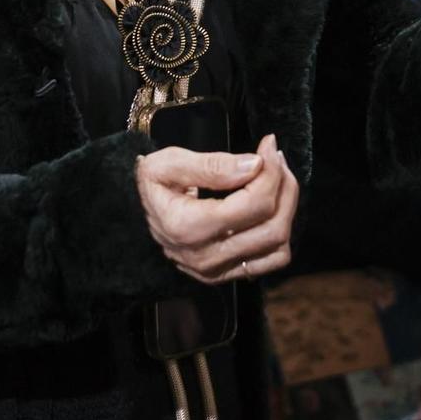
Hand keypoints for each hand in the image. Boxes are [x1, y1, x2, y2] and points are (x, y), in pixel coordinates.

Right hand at [136, 132, 299, 285]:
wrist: (133, 215)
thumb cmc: (153, 184)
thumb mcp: (169, 163)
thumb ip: (212, 164)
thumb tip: (255, 165)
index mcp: (188, 227)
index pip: (254, 205)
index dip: (271, 172)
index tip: (268, 145)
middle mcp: (205, 257)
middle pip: (273, 226)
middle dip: (283, 186)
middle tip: (275, 158)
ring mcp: (218, 271)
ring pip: (278, 245)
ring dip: (287, 207)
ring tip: (275, 177)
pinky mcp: (227, 274)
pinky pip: (273, 260)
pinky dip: (281, 231)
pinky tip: (270, 206)